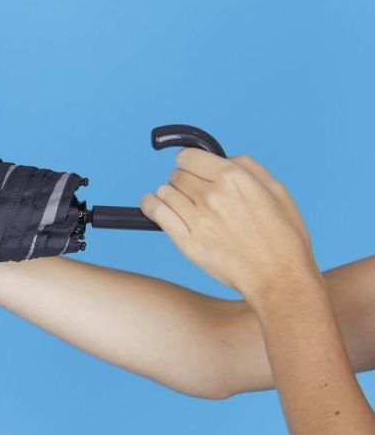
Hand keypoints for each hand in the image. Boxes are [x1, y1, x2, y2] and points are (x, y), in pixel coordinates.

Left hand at [139, 149, 315, 304]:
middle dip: (184, 180)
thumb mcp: (277, 191)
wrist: (278, 277)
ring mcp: (197, 219)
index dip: (190, 162)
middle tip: (195, 193)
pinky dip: (151, 205)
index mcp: (234, 178)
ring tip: (182, 203)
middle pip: (177, 175)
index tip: (194, 169)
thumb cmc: (283, 236)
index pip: (188, 157)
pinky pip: (156, 213)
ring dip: (170, 194)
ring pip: (165, 192)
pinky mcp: (186, 241)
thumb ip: (246, 167)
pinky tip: (154, 204)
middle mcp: (212, 195)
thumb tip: (221, 158)